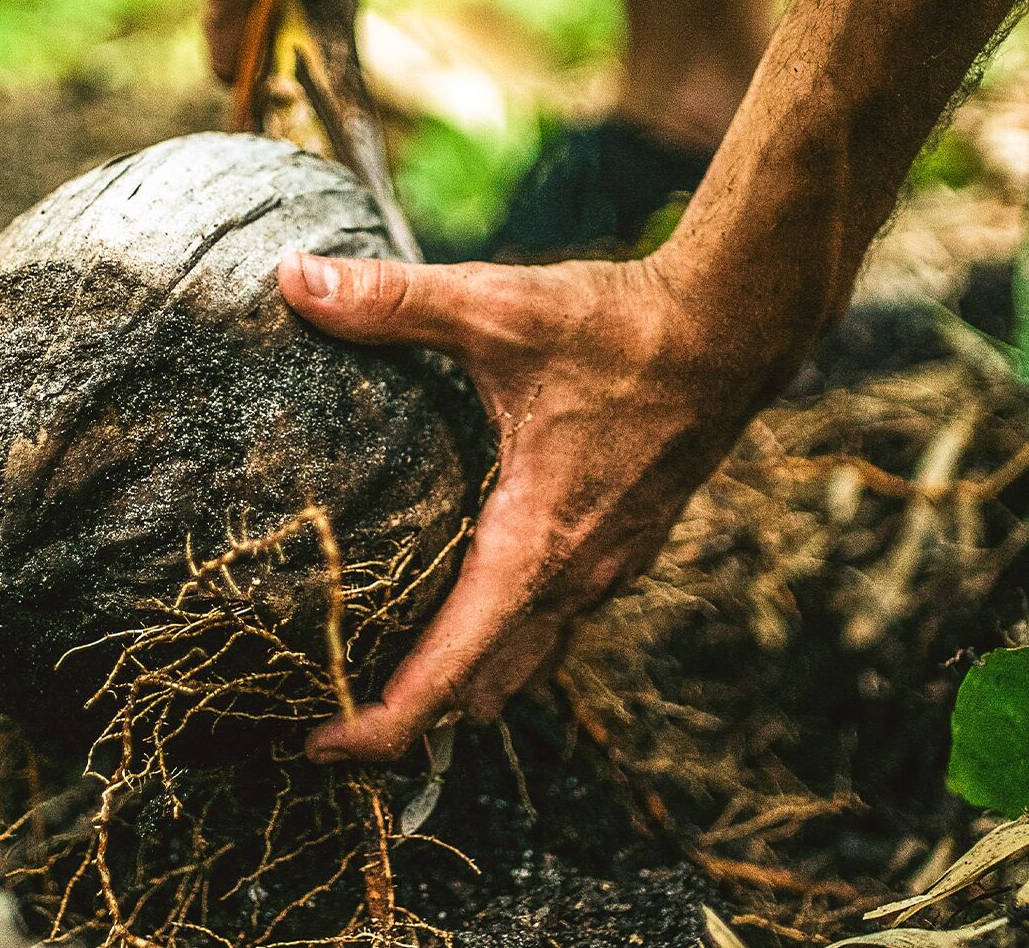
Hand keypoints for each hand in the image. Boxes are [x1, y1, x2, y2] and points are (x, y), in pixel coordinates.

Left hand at [278, 249, 810, 761]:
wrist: (736, 328)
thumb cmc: (621, 328)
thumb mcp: (496, 309)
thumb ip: (391, 302)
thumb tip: (293, 280)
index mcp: (535, 545)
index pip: (449, 672)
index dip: (380, 725)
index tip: (316, 747)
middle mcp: (575, 578)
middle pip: (480, 689)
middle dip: (409, 716)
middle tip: (327, 712)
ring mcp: (607, 570)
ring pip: (524, 661)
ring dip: (460, 683)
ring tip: (383, 680)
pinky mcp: (622, 548)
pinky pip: (554, 624)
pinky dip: (503, 640)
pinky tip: (466, 607)